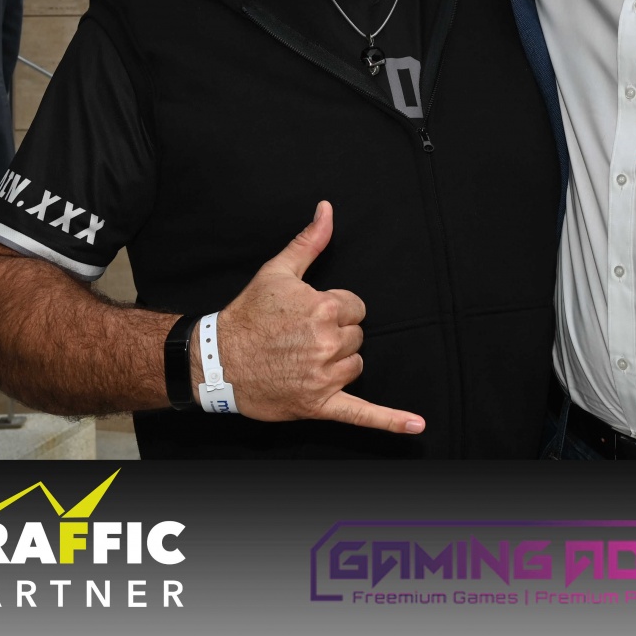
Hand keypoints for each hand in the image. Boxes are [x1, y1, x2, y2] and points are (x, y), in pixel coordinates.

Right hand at [211, 201, 424, 433]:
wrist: (217, 360)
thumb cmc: (247, 315)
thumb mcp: (277, 271)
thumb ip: (310, 242)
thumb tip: (327, 210)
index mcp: (323, 308)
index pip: (356, 308)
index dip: (334, 310)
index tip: (309, 315)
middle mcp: (327, 342)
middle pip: (356, 336)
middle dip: (334, 335)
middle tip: (300, 338)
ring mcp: (324, 376)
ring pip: (356, 365)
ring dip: (338, 363)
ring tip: (303, 359)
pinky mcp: (319, 404)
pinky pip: (363, 414)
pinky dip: (391, 421)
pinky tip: (417, 426)